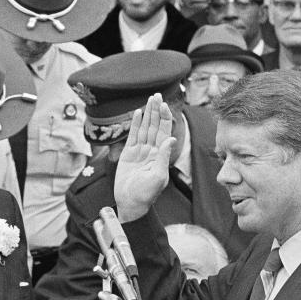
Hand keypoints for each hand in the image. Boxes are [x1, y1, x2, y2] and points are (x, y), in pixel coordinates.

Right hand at [113, 94, 175, 222]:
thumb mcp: (158, 176)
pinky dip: (134, 124)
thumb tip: (172, 139)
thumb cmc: (146, 194)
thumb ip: (164, 157)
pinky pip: (132, 136)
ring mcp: (140, 152)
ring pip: (144, 129)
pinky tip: (137, 113)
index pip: (165, 132)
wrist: (130, 203)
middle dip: (156, 111)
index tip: (164, 104)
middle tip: (156, 95)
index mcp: (161, 155)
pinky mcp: (128, 155)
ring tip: (148, 99)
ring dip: (147, 114)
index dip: (165, 118)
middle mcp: (152, 151)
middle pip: (155, 126)